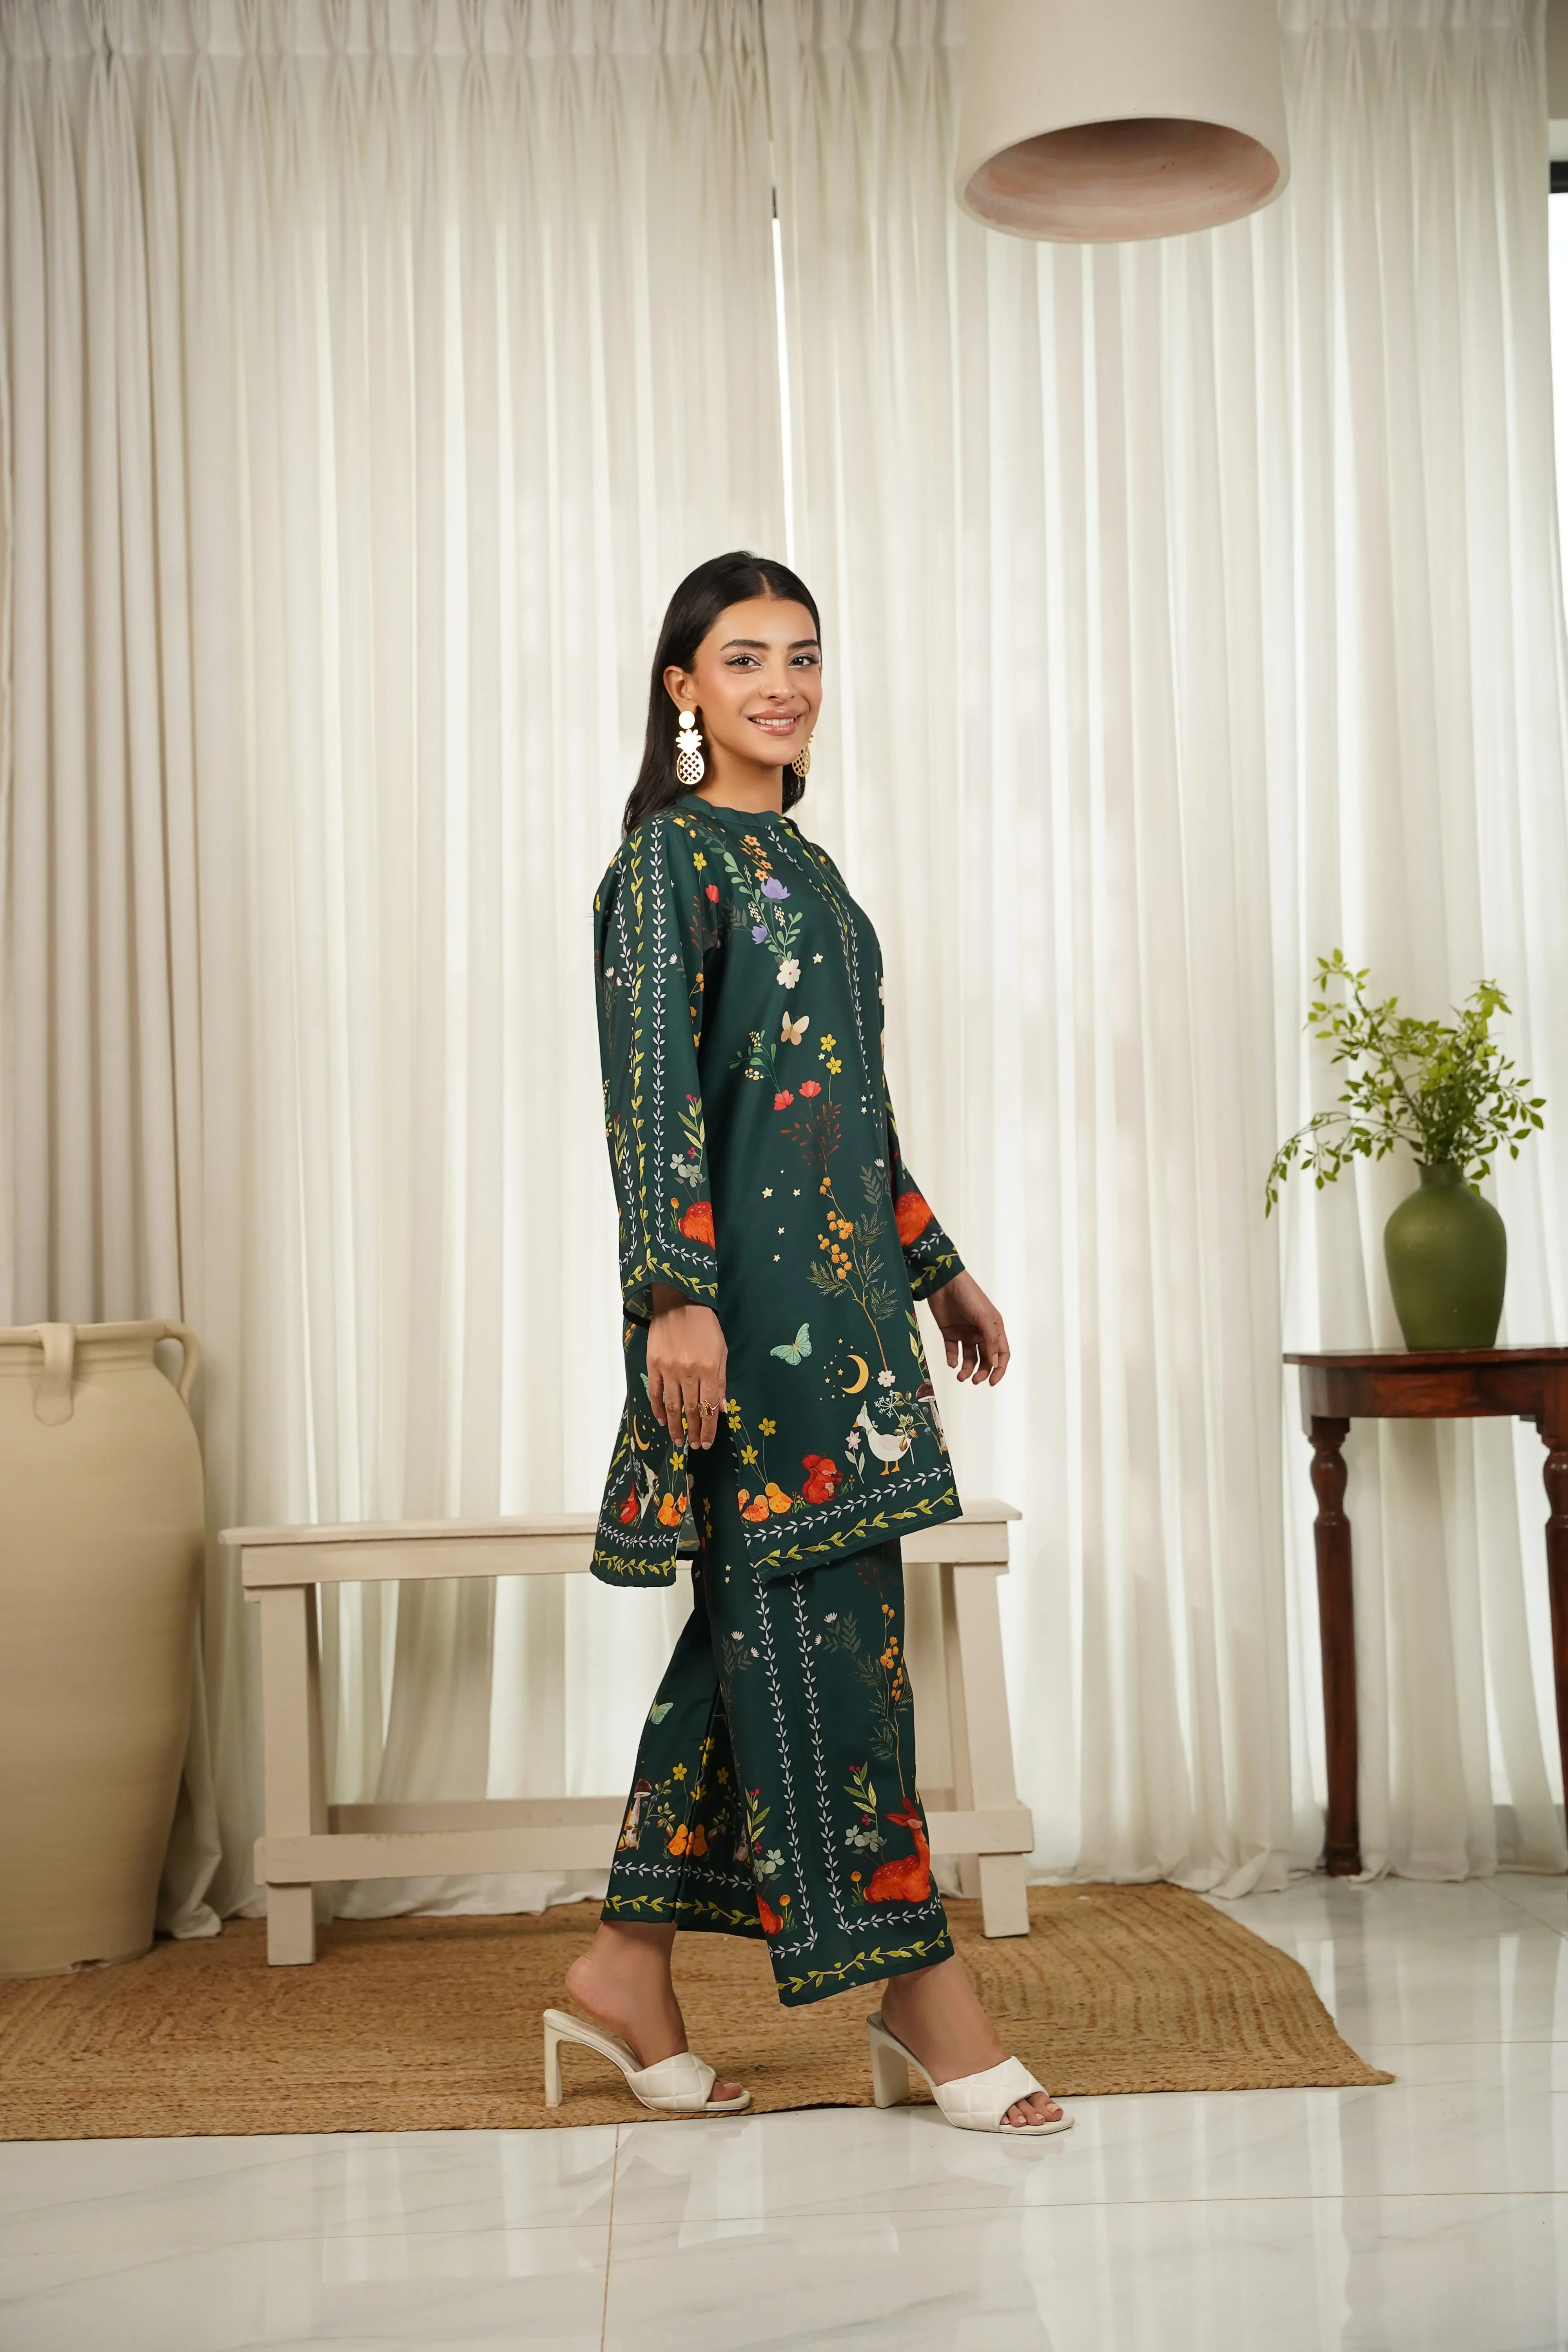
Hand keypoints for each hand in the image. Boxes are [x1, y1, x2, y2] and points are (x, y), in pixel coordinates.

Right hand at [647, 1287, 727, 1450]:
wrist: (679, 1302)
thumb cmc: (706, 1326)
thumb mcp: (721, 1351)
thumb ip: (721, 1382)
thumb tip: (721, 1410)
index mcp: (708, 1369)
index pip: (709, 1408)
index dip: (709, 1429)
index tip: (707, 1443)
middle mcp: (688, 1373)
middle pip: (691, 1411)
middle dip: (694, 1432)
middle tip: (693, 1446)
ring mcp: (668, 1370)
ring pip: (671, 1406)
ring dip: (675, 1426)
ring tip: (679, 1440)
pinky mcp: (653, 1365)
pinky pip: (655, 1393)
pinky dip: (657, 1409)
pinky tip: (662, 1420)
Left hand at [926, 1272, 1008, 1384]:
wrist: (944, 1283)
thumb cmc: (969, 1295)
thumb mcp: (983, 1318)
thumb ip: (990, 1341)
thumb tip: (994, 1364)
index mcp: (994, 1328)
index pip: (1001, 1354)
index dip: (999, 1369)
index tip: (992, 1382)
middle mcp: (981, 1332)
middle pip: (985, 1359)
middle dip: (981, 1371)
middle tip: (974, 1380)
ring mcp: (965, 1333)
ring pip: (969, 1358)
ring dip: (966, 1369)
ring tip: (960, 1376)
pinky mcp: (950, 1332)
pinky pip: (953, 1350)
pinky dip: (952, 1359)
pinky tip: (952, 1363)